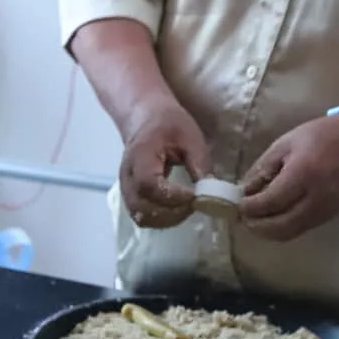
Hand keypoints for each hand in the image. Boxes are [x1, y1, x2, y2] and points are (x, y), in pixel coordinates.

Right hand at [119, 104, 210, 228]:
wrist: (145, 119)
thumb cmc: (168, 124)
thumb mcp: (190, 137)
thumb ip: (200, 164)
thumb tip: (212, 193)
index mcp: (140, 156)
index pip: (149, 185)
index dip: (173, 197)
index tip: (196, 195)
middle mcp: (127, 177)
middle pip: (142, 209)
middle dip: (172, 213)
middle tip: (195, 204)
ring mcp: (126, 189)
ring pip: (142, 217)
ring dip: (167, 219)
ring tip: (188, 207)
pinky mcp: (132, 196)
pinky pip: (143, 216)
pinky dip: (162, 219)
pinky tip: (178, 209)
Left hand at [239, 115, 338, 240]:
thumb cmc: (320, 137)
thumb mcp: (285, 144)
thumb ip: (262, 169)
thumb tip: (243, 192)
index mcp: (302, 174)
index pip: (269, 202)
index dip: (249, 208)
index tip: (238, 204)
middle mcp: (315, 197)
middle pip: (278, 226)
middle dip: (255, 225)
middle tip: (243, 217)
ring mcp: (324, 210)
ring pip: (288, 233)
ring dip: (267, 231)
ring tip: (255, 220)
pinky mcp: (329, 216)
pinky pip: (300, 229)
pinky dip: (282, 229)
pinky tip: (272, 219)